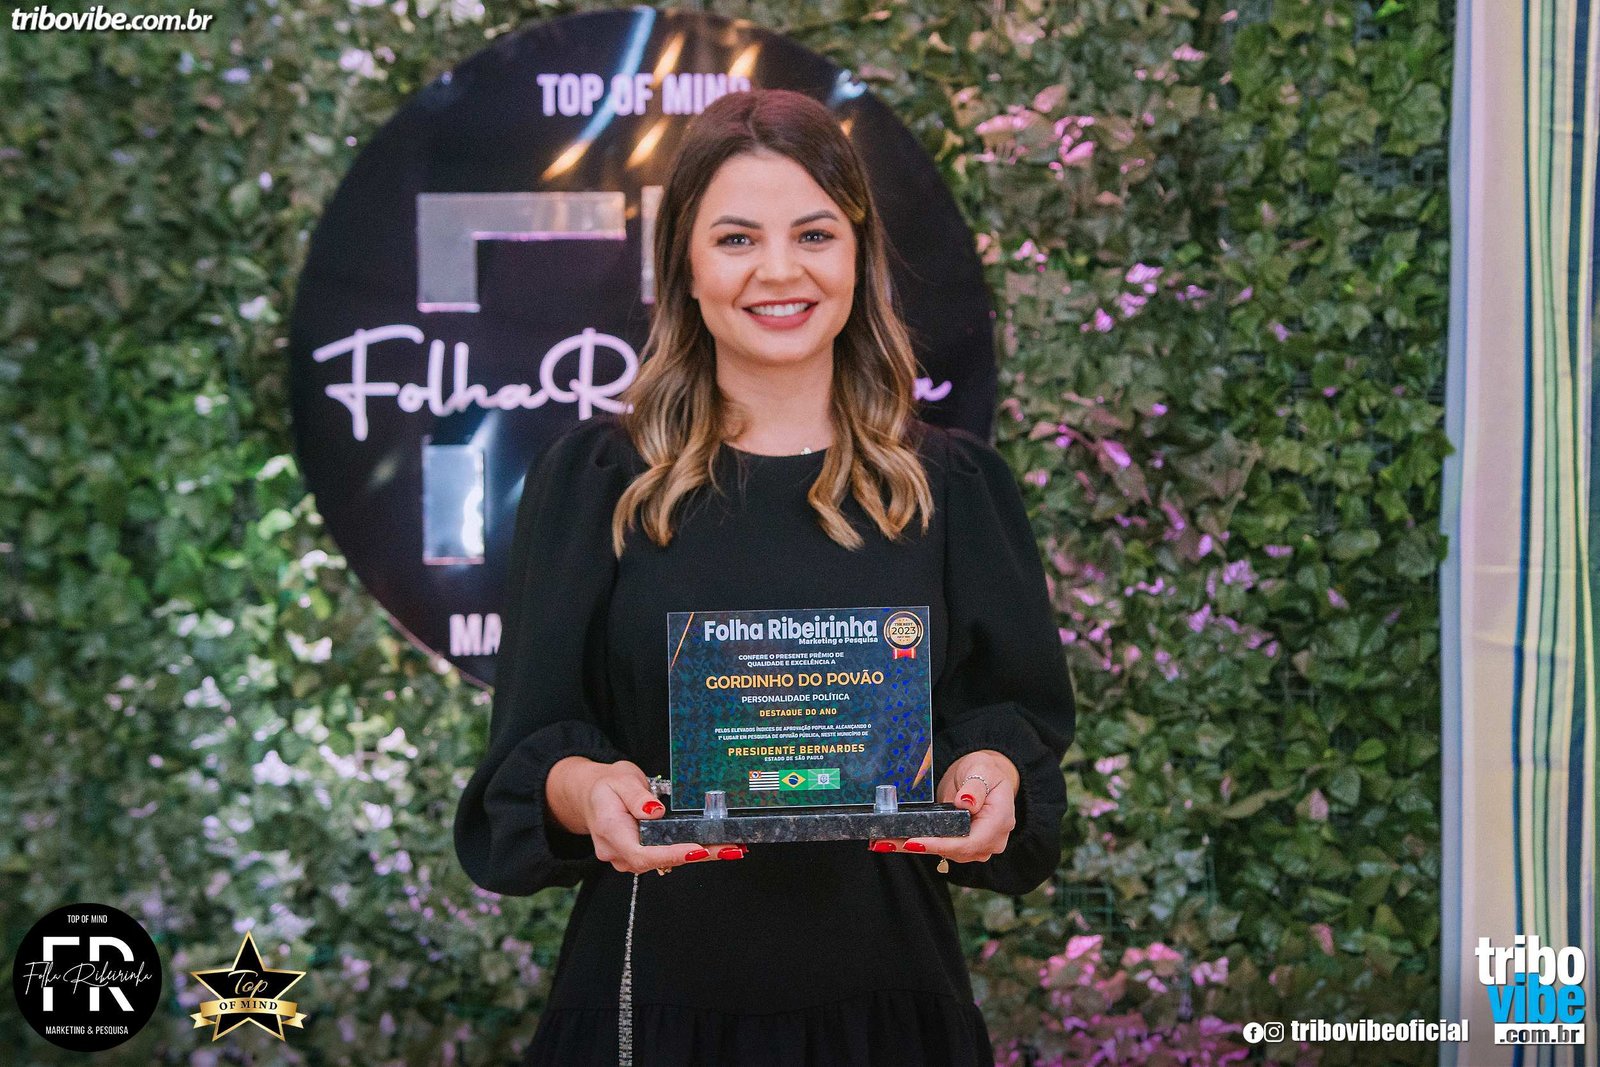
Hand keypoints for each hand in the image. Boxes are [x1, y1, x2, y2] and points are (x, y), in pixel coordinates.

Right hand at [546, 757, 745, 874]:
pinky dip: (689, 852)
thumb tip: (654, 811)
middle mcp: (616, 852)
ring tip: (731, 848)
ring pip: (664, 861)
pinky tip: (714, 848)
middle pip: (658, 861)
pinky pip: (664, 857)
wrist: (591, 794)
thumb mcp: (620, 779)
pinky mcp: (638, 856)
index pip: (642, 852)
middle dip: (697, 856)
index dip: (672, 854)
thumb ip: (636, 796)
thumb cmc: (606, 785)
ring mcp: (626, 858)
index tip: (698, 850)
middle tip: (731, 849)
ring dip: (698, 856)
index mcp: (609, 831)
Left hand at [867, 749, 1019, 863]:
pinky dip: (920, 844)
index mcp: (1000, 821)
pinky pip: (941, 847)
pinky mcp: (964, 846)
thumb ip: (975, 787)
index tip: (915, 841)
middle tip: (886, 843)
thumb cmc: (985, 771)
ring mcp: (978, 846)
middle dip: (921, 847)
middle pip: (954, 851)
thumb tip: (966, 803)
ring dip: (914, 847)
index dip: (941, 844)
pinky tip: (896, 842)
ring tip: (884, 842)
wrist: (985, 776)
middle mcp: (992, 840)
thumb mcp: (981, 769)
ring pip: (945, 853)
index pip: (970, 841)